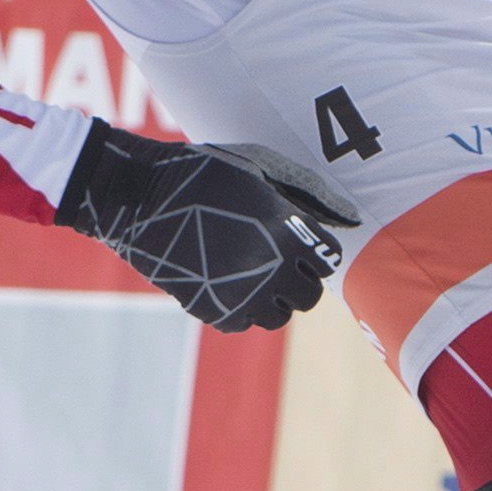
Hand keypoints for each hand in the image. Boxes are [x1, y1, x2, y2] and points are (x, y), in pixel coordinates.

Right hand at [57, 124, 360, 331]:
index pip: (329, 259)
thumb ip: (311, 193)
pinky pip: (244, 323)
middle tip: (276, 257)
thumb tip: (353, 220)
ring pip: (279, 316)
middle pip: (308, 294)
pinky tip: (228, 280)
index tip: (296, 238)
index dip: (315, 248)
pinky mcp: (211, 309)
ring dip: (273, 297)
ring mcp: (240, 293)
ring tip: (253, 271)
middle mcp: (271, 268)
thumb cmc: (206, 173)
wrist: (138, 195)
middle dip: (299, 277)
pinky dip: (242, 307)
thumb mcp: (262, 167)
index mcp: (287, 231)